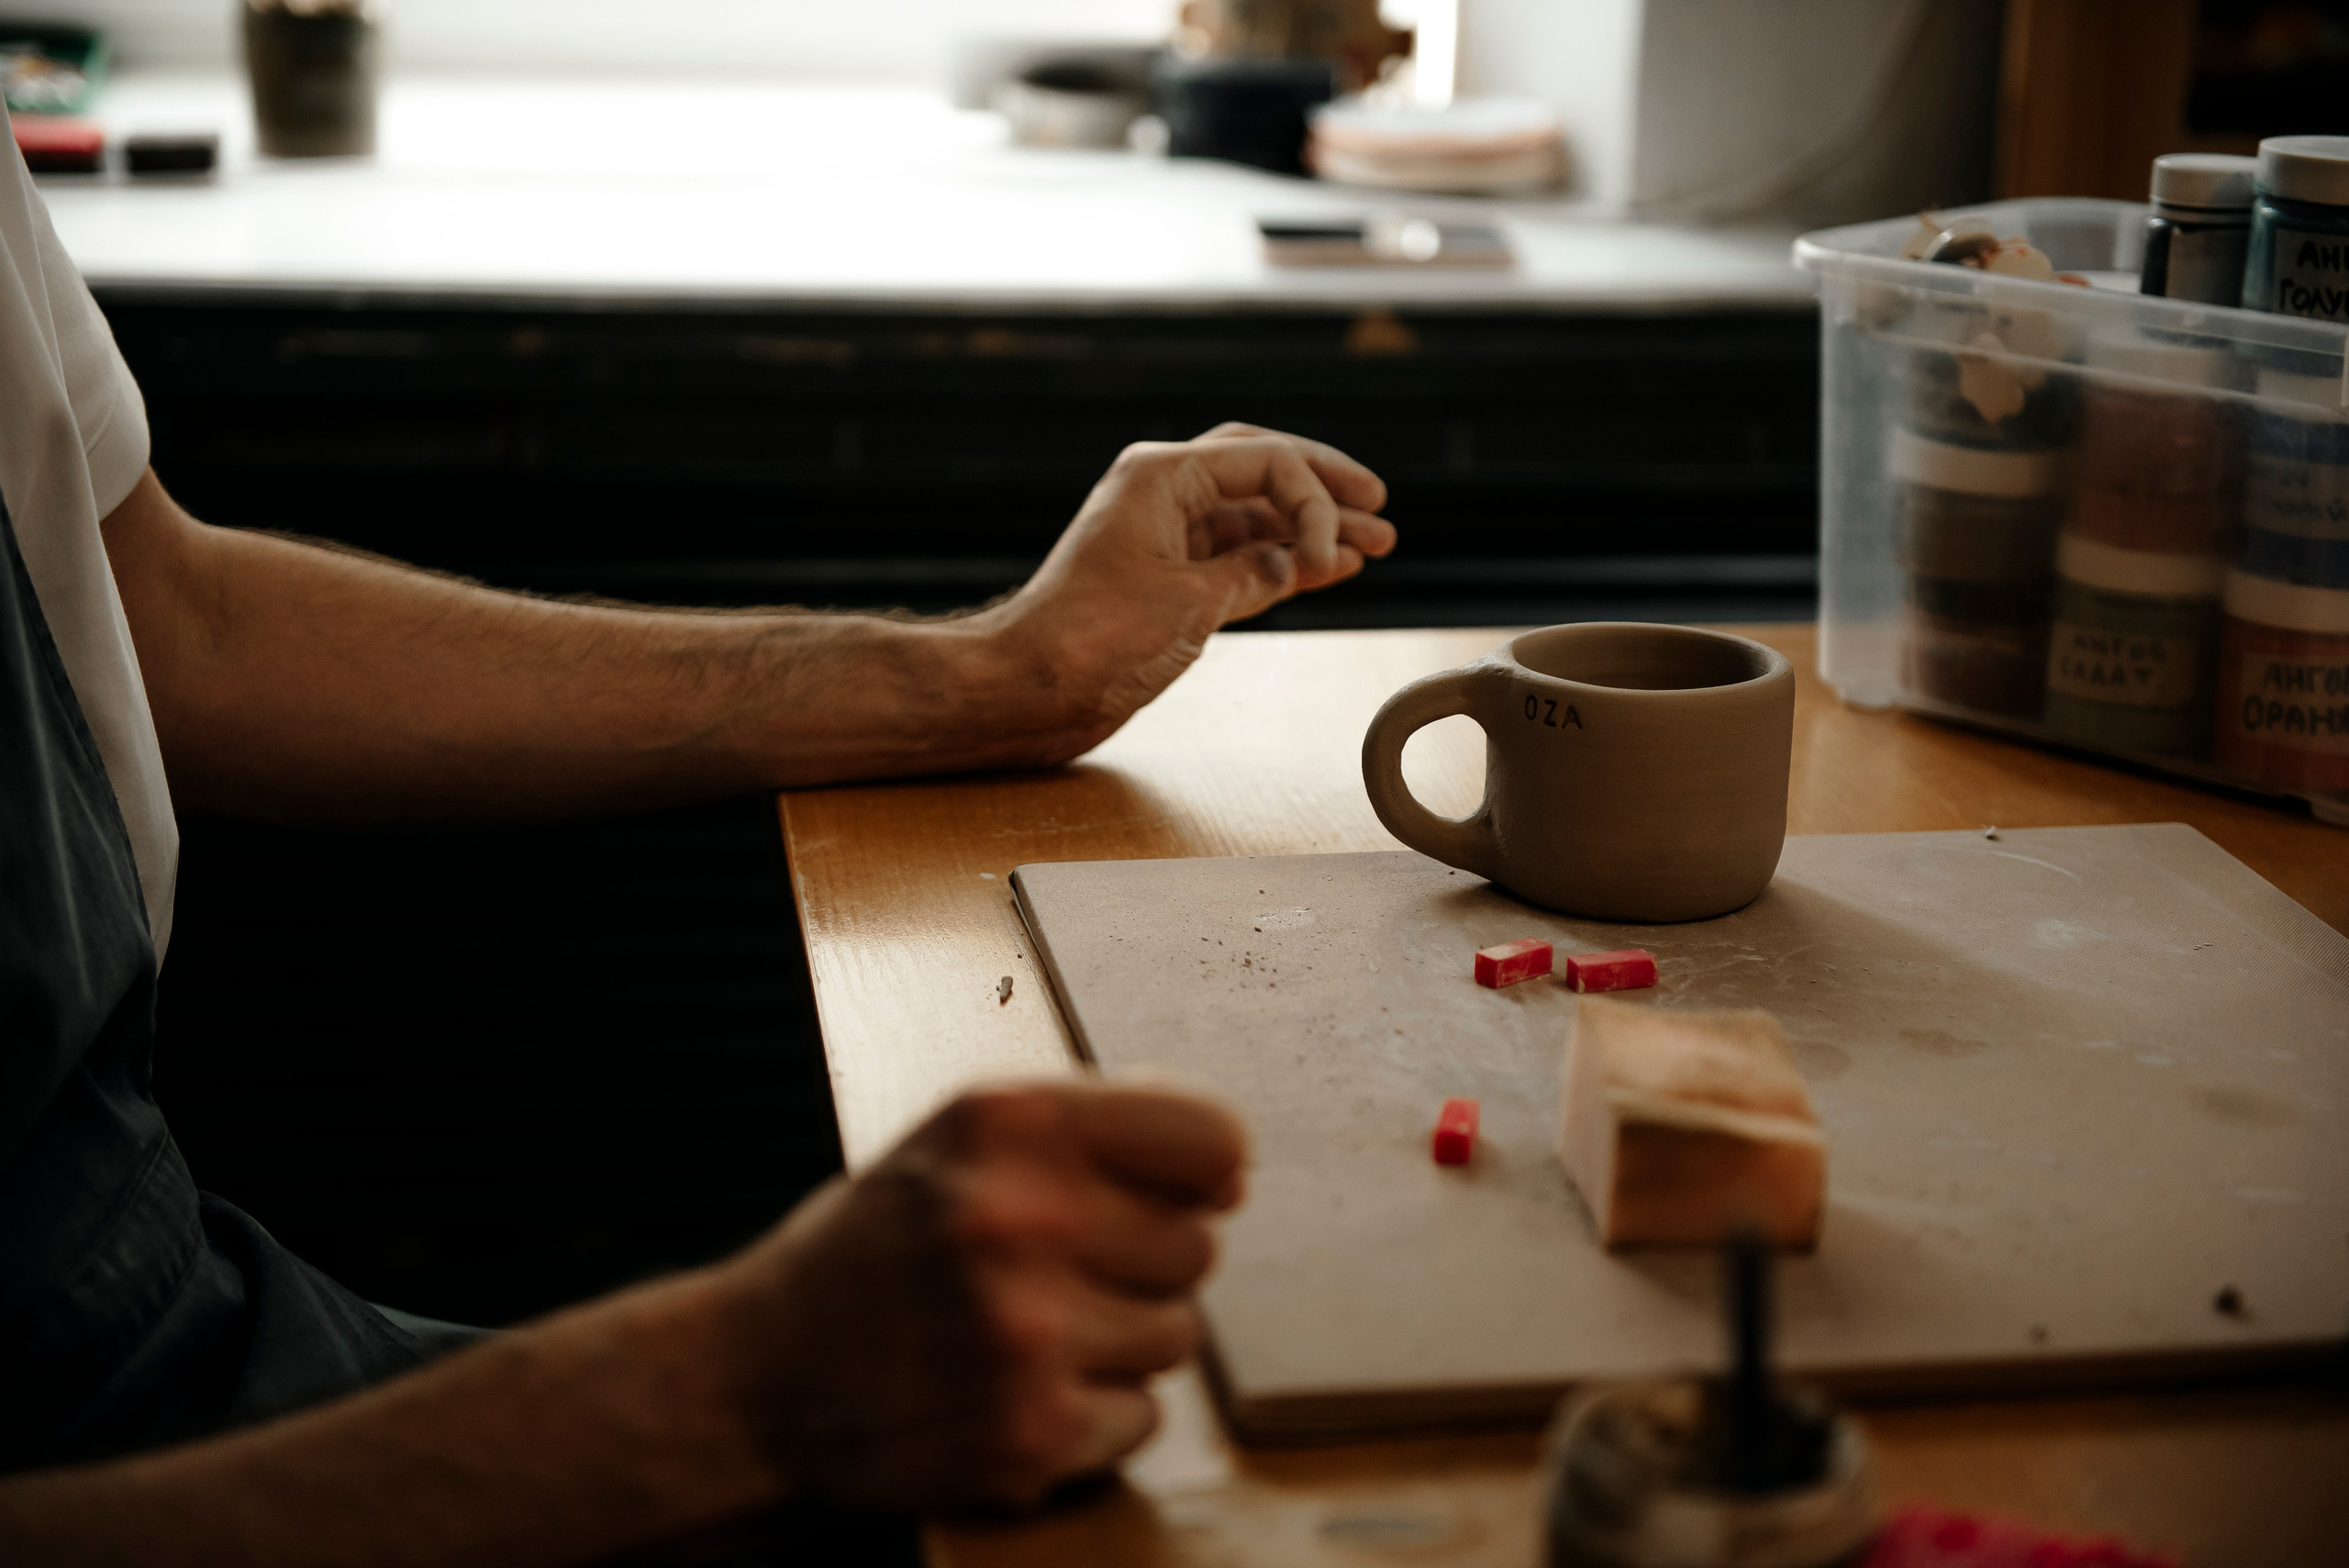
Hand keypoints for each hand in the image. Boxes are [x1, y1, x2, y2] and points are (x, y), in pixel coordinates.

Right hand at [716, 1080, 1247, 1508]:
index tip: (1198, 1187)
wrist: (754, 1384)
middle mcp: (1019, 1215)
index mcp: (1007, 1120)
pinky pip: (1144, 1415)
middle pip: (1197, 1245)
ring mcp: (1027, 1331)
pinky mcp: (1030, 1432)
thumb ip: (1088, 1131)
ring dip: (1119, 1342)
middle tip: (1050, 1273)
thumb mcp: (959, 1143)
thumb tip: (1230, 1160)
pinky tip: (1014, 1390)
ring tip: (1023, 1332)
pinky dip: (1093, 1416)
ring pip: (1178, 1335)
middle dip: (1140, 1264)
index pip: (1207, 1133)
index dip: (1210, 1168)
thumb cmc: (873, 1254)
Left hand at [976, 424, 1395, 763]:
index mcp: (1160, 474)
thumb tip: (1298, 561)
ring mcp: (1163, 532)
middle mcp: (1161, 491)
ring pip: (1253, 515)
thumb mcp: (1191, 604)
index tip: (1338, 556)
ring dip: (1310, 529)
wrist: (1027, 687)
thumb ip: (1256, 573)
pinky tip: (1324, 569)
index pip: (1266, 460)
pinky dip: (1280, 561)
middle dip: (1322, 490)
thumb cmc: (1090, 641)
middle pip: (1262, 469)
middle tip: (1377, 505)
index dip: (1316, 501)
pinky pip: (1236, 554)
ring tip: (1373, 544)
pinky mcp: (1164, 575)